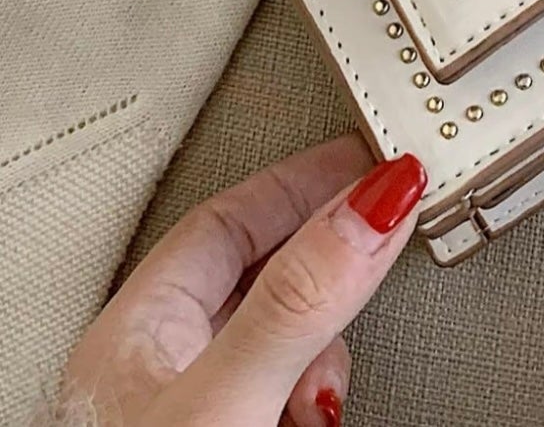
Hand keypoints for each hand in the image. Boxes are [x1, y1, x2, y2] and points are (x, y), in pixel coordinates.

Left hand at [56, 135, 425, 426]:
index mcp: (135, 333)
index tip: (374, 161)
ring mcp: (194, 411)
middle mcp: (159, 372)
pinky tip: (325, 413)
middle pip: (263, 273)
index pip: (229, 216)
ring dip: (327, 345)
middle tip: (388, 240)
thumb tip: (372, 203)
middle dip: (330, 264)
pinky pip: (284, 392)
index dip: (305, 181)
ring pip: (281, 339)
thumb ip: (297, 301)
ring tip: (331, 385)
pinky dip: (320, 393)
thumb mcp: (228, 394)